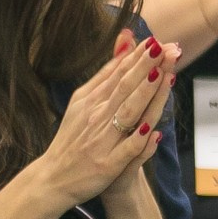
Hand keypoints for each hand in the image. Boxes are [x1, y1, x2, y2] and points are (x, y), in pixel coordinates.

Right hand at [33, 32, 178, 209]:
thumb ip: (107, 73)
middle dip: (146, 67)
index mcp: (92, 100)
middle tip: (164, 48)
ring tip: (160, 76)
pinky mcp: (108, 165)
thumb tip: (127, 42)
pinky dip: (137, 140)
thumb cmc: (74, 137)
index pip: (118, 74)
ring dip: (144, 94)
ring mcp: (102, 140)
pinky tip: (151, 130)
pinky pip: (126, 150)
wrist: (53, 178)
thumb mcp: (84, 101)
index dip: (138, 57)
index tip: (155, 40)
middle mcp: (97, 117)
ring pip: (127, 113)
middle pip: (124, 88)